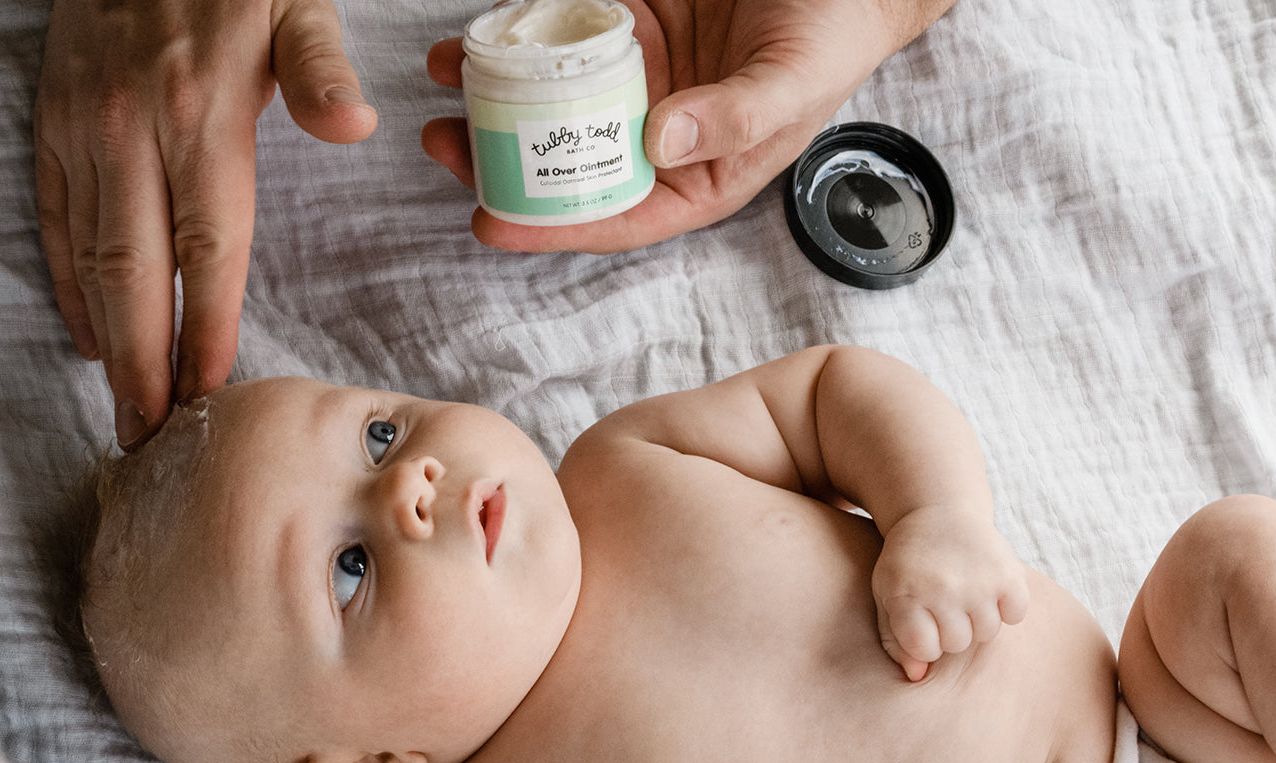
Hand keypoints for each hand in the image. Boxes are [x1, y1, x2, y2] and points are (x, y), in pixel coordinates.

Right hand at [34, 0, 377, 447]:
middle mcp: (132, 134)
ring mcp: (84, 132)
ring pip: (91, 260)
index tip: (206, 396)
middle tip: (151, 435)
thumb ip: (320, 67)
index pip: (209, 252)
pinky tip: (90, 335)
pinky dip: (68, 283)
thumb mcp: (294, 3)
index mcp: (201, 120)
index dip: (206, 331)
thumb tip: (353, 122)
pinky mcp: (53, 124)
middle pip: (138, 276)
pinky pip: (53, 219)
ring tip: (125, 408)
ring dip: (108, 342)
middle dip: (145, 365)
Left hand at [422, 0, 953, 252]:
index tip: (489, 222)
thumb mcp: (792, 87)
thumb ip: (733, 120)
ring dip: (500, 98)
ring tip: (442, 88)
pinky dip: (524, 34)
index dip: (549, 227)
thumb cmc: (834, 36)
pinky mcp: (631, 22)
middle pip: (568, 164)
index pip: (614, 216)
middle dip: (505, 163)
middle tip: (445, 148)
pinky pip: (568, 34)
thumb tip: (659, 139)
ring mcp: (640, 78)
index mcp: (695, 177)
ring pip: (557, 100)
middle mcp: (657, 136)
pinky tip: (480, 34)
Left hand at [873, 506, 1029, 681]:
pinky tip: (989, 588)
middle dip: (951, 630)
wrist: (935, 511)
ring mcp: (977, 580)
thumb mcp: (887, 596)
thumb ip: (895, 640)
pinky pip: (1015, 614)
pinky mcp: (1008, 571)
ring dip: (977, 620)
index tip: (922, 622)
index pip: (925, 649)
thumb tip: (917, 677)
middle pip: (957, 643)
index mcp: (906, 595)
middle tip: (944, 603)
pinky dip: (1007, 606)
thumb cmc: (907, 564)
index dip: (925, 641)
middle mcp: (942, 588)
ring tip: (965, 595)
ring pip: (986, 633)